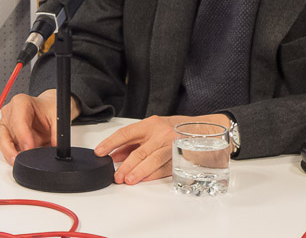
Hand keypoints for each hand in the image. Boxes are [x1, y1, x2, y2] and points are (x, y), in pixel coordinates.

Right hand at [0, 90, 78, 164]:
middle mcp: (10, 111)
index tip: (29, 148)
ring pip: (3, 141)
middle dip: (15, 148)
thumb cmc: (49, 109)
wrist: (47, 110)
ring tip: (21, 162)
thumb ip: (57, 133)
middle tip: (24, 159)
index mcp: (21, 102)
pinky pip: (5, 146)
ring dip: (11, 153)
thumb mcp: (58, 118)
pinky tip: (19, 160)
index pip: (18, 120)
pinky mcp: (5, 133)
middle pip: (7, 132)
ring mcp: (6, 123)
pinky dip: (12, 154)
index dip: (23, 136)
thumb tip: (56, 148)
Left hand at [93, 113, 229, 183]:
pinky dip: (154, 174)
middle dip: (126, 165)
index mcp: (151, 124)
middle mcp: (162, 133)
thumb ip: (134, 142)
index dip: (111, 143)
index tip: (100, 152)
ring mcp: (173, 145)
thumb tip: (115, 155)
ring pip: (153, 161)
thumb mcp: (152, 130)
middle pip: (140, 151)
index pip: (126, 133)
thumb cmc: (175, 129)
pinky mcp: (183, 156)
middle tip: (116, 176)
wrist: (205, 129)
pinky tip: (145, 179)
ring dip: (139, 172)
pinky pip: (166, 168)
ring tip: (128, 180)